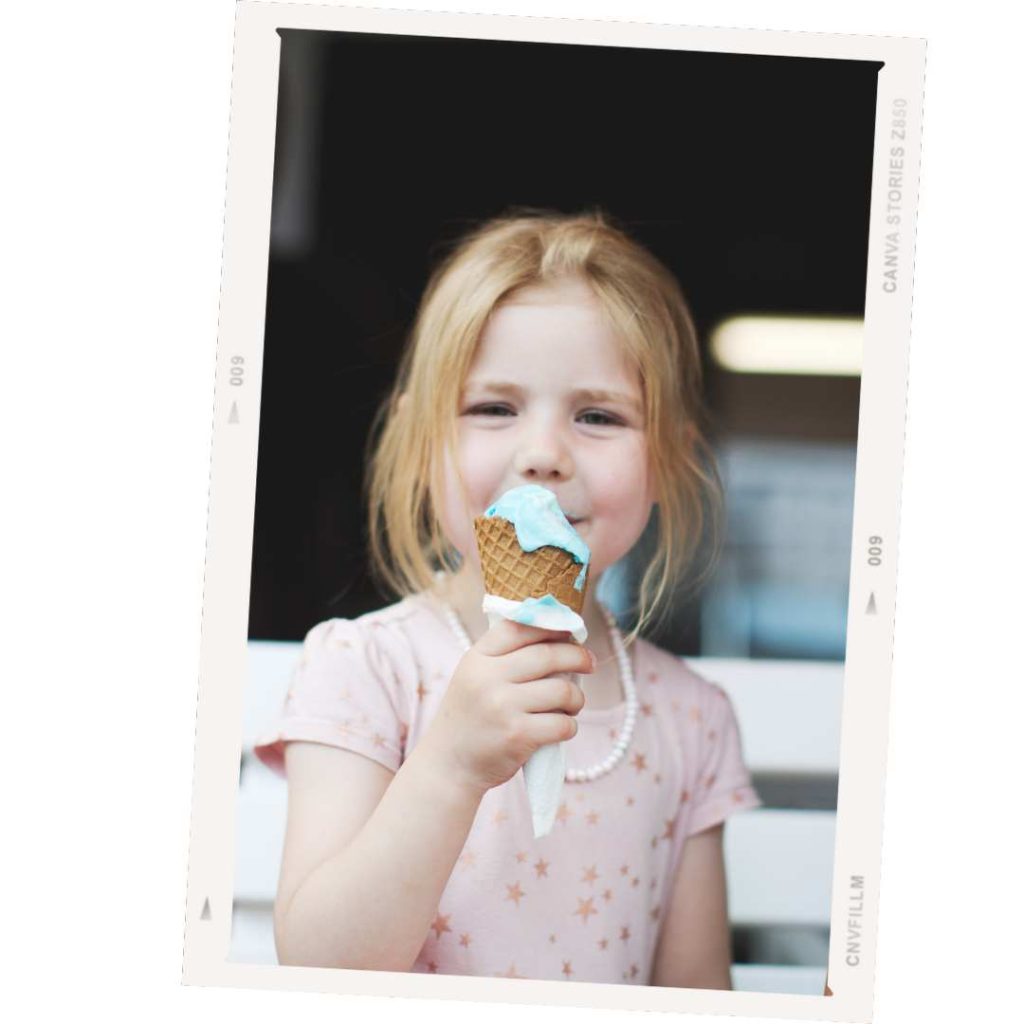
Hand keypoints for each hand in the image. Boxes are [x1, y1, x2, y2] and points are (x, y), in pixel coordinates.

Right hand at [418, 619, 594, 797]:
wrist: (449, 765)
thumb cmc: (470, 717)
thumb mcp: (473, 676)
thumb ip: (504, 656)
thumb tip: (559, 637)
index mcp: (477, 658)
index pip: (520, 627)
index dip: (551, 626)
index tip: (571, 632)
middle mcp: (488, 678)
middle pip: (548, 655)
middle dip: (577, 657)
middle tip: (589, 662)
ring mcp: (502, 707)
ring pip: (562, 690)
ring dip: (577, 697)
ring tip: (572, 703)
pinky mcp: (517, 736)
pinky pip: (563, 723)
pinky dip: (570, 725)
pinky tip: (562, 727)